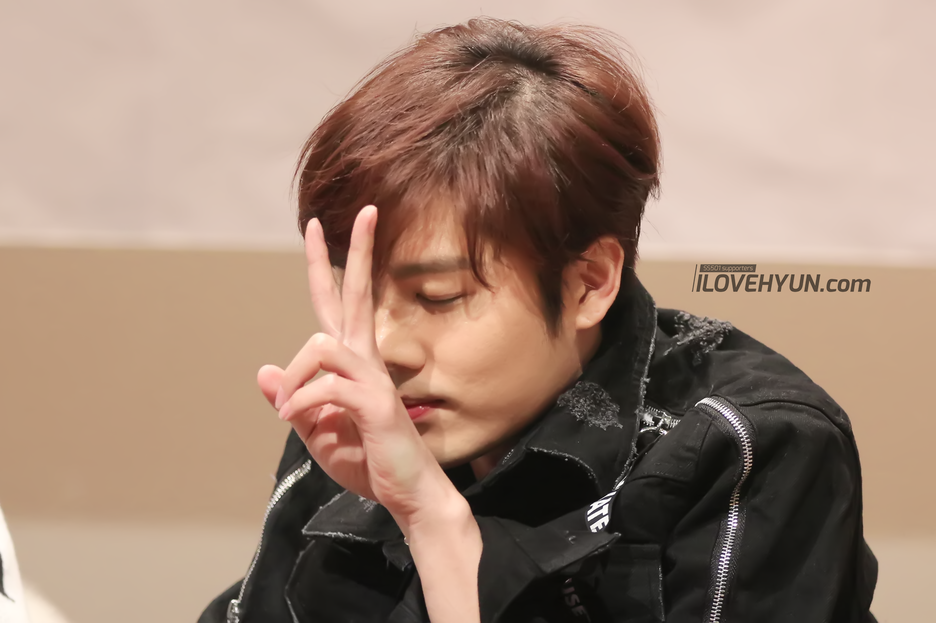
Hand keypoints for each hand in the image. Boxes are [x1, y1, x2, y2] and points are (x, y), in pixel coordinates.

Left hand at [256, 207, 453, 525]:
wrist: (406, 493)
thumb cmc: (366, 459)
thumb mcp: (315, 430)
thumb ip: (293, 399)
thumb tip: (265, 370)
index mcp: (353, 362)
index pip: (336, 303)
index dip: (325, 264)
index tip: (316, 226)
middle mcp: (367, 360)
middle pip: (357, 294)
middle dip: (360, 251)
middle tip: (370, 210)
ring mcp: (374, 378)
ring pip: (322, 344)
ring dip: (297, 379)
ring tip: (291, 414)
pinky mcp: (376, 402)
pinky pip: (326, 386)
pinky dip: (302, 404)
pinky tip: (300, 423)